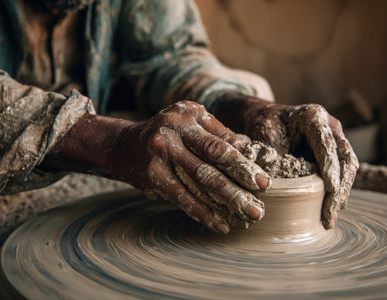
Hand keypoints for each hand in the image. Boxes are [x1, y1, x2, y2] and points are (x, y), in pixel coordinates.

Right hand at [108, 101, 270, 232]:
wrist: (124, 145)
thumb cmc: (168, 134)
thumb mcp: (190, 123)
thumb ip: (217, 134)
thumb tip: (248, 153)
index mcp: (189, 115)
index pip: (222, 142)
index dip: (244, 163)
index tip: (263, 182)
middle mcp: (174, 130)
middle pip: (213, 160)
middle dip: (240, 183)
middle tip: (259, 204)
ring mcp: (161, 152)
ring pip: (200, 180)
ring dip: (227, 201)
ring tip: (247, 216)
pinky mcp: (153, 174)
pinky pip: (182, 196)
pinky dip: (203, 211)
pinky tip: (220, 223)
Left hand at [211, 95, 358, 228]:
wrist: (266, 118)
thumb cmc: (264, 124)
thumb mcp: (264, 132)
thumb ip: (276, 151)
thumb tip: (281, 179)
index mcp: (314, 116)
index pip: (327, 142)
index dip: (330, 165)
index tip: (331, 188)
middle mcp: (330, 127)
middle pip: (345, 158)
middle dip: (340, 188)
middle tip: (331, 213)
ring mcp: (334, 141)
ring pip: (348, 169)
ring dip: (341, 195)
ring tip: (330, 219)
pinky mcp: (332, 155)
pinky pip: (340, 175)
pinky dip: (336, 193)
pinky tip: (330, 211)